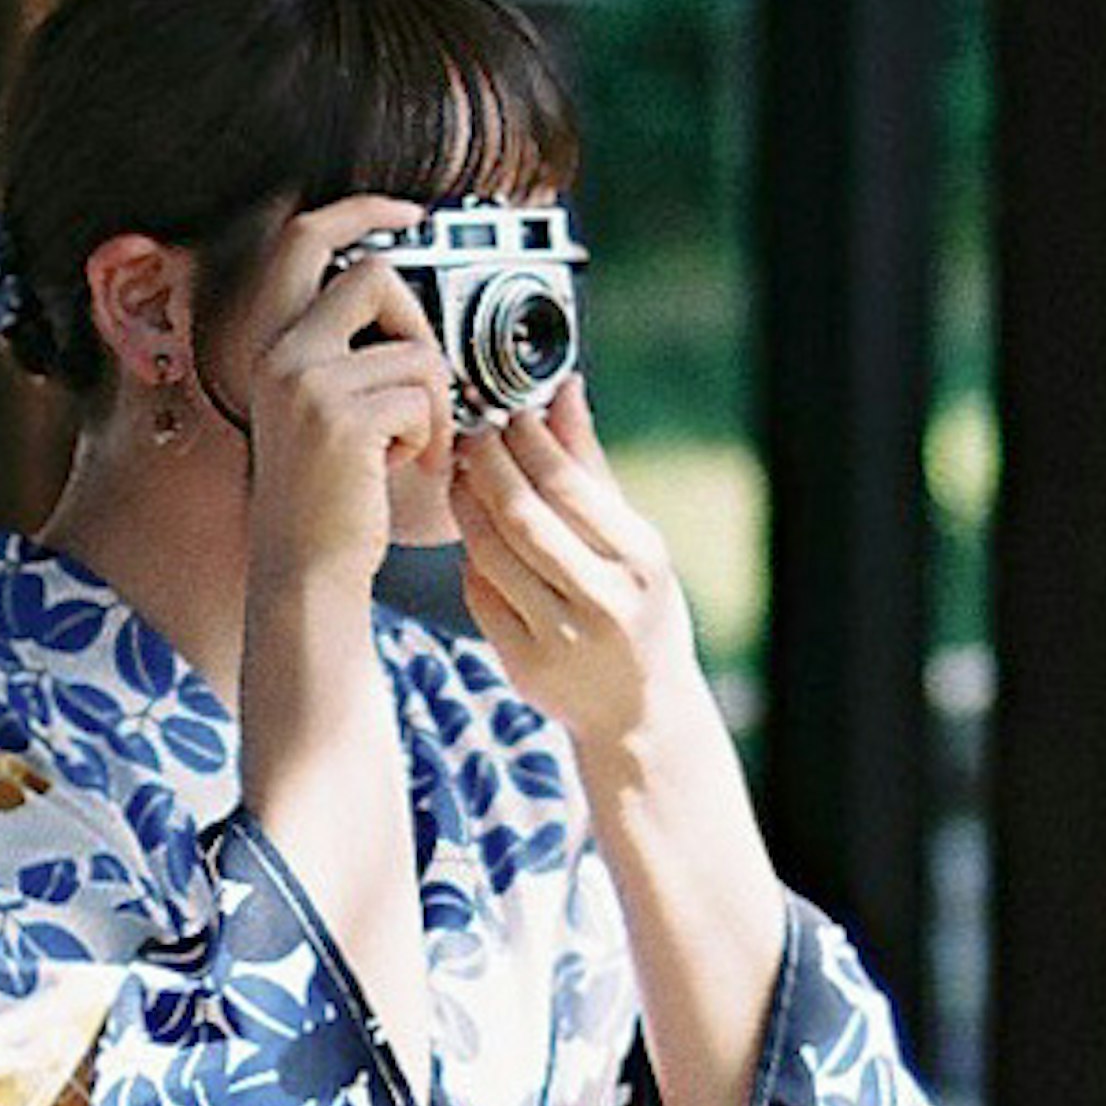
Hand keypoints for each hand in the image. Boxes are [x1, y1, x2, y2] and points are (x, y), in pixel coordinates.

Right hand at [241, 210, 459, 597]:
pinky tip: (408, 467)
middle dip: (421, 326)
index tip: (409, 211)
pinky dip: (432, 435)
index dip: (359, 209)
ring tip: (413, 448)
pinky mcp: (341, 418)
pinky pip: (422, 395)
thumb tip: (417, 315)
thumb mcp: (327, 413)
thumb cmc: (331, 502)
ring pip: (415, 349)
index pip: (305, 240)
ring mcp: (307, 383)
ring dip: (434, 402)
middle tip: (426, 383)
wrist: (306, 572)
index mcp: (273, 345)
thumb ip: (354, 356)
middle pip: (375, 275)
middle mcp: (281, 354)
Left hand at [449, 374, 717, 784]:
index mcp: (639, 560)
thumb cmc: (640, 611)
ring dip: (467, 506)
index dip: (527, 442)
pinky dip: (471, 558)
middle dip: (487, 465)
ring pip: (491, 553)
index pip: (568, 484)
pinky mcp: (524, 665)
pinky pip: (480, 594)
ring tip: (464, 478)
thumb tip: (563, 392)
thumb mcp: (635, 539)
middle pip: (521, 514)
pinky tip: (474, 537)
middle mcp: (602, 599)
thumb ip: (593, 468)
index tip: (511, 416)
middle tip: (473, 438)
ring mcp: (560, 636)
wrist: (640, 712)